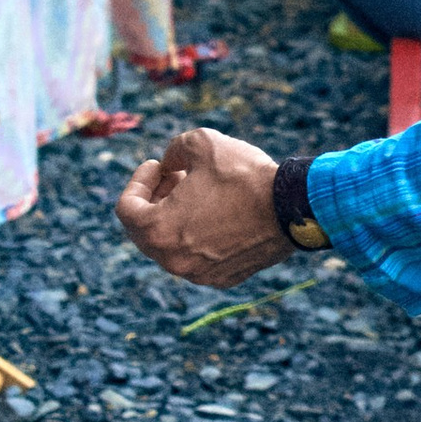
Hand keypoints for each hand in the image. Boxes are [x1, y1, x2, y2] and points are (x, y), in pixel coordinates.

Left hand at [116, 125, 290, 286]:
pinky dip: (199, 237)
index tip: (157, 165)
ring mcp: (198, 273)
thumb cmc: (244, 175)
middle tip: (175, 177)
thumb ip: (173, 150)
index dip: (138, 181)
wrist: (293, 207)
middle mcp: (172, 260)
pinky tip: (218, 215)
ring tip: (199, 194)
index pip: (126, 209)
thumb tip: (169, 164)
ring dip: (176, 219)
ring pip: (172, 246)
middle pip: (145, 230)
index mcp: (158, 230)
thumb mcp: (201, 142)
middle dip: (155, 200)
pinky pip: (198, 258)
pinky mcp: (223, 279)